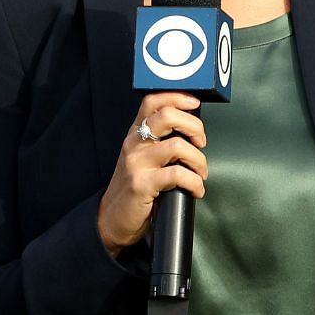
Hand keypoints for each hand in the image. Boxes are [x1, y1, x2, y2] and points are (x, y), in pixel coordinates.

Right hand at [96, 91, 207, 255]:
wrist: (113, 218)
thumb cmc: (137, 186)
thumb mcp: (145, 156)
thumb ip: (163, 140)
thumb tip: (194, 129)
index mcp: (136, 133)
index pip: (152, 100)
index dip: (177, 96)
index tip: (194, 103)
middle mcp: (134, 143)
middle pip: (167, 115)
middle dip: (194, 126)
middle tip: (201, 142)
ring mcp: (136, 163)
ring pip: (177, 146)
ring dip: (199, 160)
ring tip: (200, 172)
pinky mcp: (141, 184)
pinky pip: (178, 175)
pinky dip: (195, 182)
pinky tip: (196, 190)